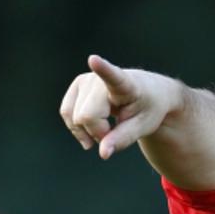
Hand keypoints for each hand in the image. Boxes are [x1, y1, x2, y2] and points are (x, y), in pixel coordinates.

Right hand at [59, 54, 181, 159]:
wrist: (147, 93)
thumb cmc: (147, 109)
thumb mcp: (142, 127)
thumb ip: (122, 140)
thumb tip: (103, 153)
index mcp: (124, 83)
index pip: (112, 76)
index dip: (102, 69)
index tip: (94, 60)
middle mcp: (100, 78)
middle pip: (86, 116)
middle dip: (98, 132)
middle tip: (116, 132)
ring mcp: (85, 80)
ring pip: (74, 117)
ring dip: (88, 131)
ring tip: (108, 128)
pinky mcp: (77, 86)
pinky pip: (67, 113)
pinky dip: (78, 128)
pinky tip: (93, 130)